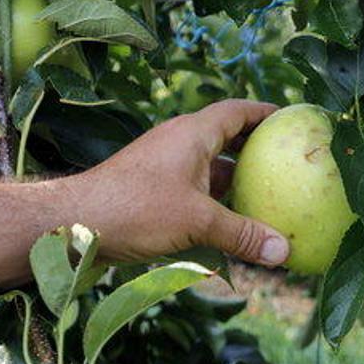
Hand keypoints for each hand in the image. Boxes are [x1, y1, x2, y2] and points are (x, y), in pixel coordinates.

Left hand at [62, 99, 288, 266]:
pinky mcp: (153, 187)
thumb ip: (242, 235)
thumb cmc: (135, 209)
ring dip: (235, 177)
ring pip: (210, 165)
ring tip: (265, 193)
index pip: (238, 111)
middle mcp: (180, 141)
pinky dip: (215, 198)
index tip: (291, 120)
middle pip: (227, 136)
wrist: (72, 223)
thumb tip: (283, 252)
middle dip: (255, 147)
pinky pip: (195, 185)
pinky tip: (229, 221)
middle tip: (285, 159)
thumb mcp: (197, 221)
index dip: (266, 113)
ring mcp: (165, 164)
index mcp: (193, 132)